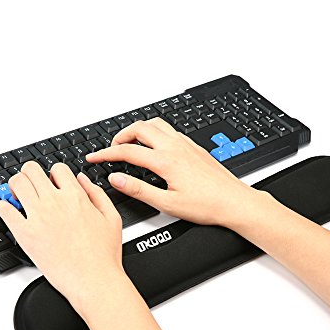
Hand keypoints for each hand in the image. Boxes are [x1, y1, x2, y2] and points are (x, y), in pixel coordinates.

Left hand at [0, 161, 123, 312]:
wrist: (93, 280)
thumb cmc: (104, 255)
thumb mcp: (112, 217)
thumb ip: (96, 193)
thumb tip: (81, 179)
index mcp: (76, 196)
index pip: (57, 168)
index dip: (55, 174)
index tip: (54, 182)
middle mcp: (55, 202)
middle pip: (32, 170)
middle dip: (31, 173)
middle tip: (31, 183)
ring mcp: (38, 217)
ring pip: (16, 184)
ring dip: (16, 185)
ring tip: (19, 194)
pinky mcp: (25, 234)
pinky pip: (5, 210)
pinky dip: (4, 207)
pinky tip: (9, 211)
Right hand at [86, 117, 259, 227]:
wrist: (234, 202)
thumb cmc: (207, 205)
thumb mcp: (167, 204)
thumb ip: (138, 189)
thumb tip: (116, 178)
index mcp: (166, 161)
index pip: (127, 152)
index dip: (105, 154)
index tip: (94, 158)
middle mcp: (175, 147)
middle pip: (139, 128)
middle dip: (120, 136)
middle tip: (111, 150)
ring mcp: (186, 144)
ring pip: (155, 124)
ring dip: (138, 130)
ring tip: (130, 144)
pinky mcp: (194, 146)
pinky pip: (169, 130)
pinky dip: (154, 132)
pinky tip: (155, 146)